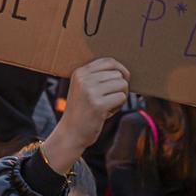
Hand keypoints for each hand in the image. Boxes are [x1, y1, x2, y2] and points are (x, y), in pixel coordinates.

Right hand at [44, 58, 129, 172]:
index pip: (109, 61)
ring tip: (107, 105)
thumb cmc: (82, 111)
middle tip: (109, 99)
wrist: (70, 133)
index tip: (122, 80)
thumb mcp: (83, 88)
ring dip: (120, 96)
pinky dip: (118, 106)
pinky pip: (122, 97)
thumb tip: (124, 72)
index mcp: (80, 72)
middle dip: (120, 87)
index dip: (121, 70)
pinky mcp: (98, 104)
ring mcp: (90, 91)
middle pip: (118, 74)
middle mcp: (84, 79)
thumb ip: (98, 77)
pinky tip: (107, 112)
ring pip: (122, 85)